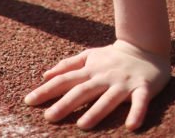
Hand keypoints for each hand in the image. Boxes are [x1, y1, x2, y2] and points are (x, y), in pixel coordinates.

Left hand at [23, 40, 169, 130]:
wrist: (145, 47)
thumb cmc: (112, 57)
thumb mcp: (88, 56)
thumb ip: (67, 65)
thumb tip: (45, 75)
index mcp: (89, 70)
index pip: (64, 81)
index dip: (46, 91)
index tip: (29, 101)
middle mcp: (104, 77)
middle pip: (82, 91)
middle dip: (65, 104)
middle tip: (49, 117)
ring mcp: (123, 83)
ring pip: (108, 98)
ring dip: (96, 112)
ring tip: (82, 125)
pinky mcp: (144, 88)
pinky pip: (141, 102)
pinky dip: (137, 113)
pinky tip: (131, 126)